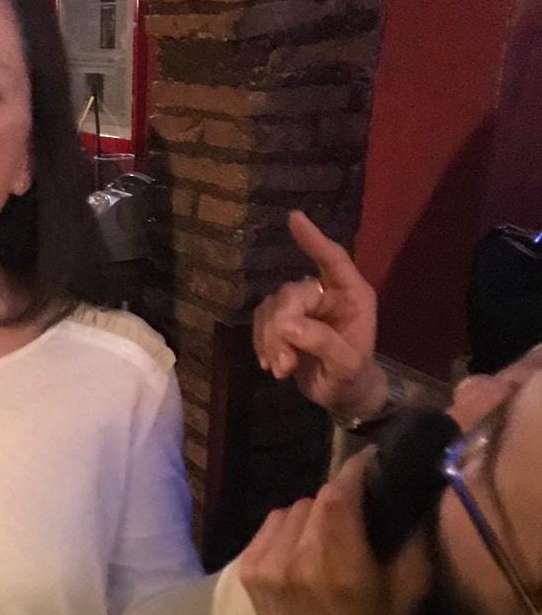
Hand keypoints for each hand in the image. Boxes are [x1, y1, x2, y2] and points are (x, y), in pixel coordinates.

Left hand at [239, 455, 430, 614]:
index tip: (371, 459)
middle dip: (338, 500)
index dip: (354, 470)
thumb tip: (418, 493)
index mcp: (340, 566)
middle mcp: (298, 561)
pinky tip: (300, 550)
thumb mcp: (408, 593)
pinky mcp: (246, 567)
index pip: (339, 495)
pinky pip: (272, 523)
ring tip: (324, 537)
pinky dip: (288, 529)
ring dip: (311, 515)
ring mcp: (266, 564)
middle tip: (353, 514)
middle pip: (317, 499)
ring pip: (292, 509)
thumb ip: (416, 541)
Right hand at [253, 212, 385, 420]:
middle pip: (292, 292)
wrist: (343, 396)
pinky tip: (273, 366)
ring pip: (272, 307)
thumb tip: (289, 325)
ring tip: (282, 369)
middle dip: (281, 326)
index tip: (294, 218)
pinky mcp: (284, 322)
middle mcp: (326, 294)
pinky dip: (261, 343)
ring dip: (270, 340)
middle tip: (283, 362)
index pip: (333, 260)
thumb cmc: (353, 378)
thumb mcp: (346, 365)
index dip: (313, 240)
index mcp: (351, 295)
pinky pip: (261, 320)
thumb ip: (324, 343)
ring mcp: (304, 307)